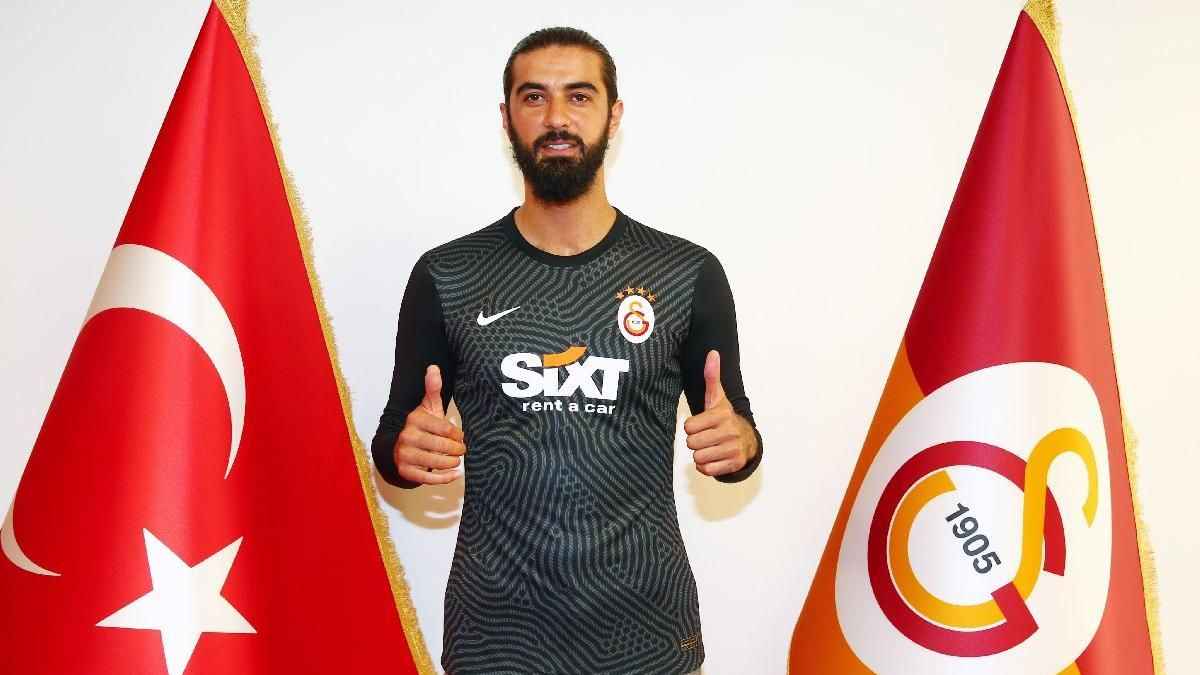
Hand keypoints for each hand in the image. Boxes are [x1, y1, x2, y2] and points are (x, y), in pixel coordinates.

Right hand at [392, 364, 465, 484]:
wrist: (397, 446)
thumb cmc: (420, 426)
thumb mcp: (427, 407)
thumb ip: (432, 389)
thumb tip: (433, 367)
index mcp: (415, 420)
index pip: (444, 428)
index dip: (457, 434)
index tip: (462, 437)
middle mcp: (407, 437)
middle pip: (441, 446)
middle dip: (456, 449)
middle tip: (462, 450)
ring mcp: (404, 455)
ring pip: (434, 463)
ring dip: (451, 463)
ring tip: (457, 460)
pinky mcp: (405, 471)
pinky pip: (427, 478)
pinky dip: (444, 478)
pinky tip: (455, 474)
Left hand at [683, 350, 757, 476]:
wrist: (747, 440)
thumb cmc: (725, 418)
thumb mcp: (717, 398)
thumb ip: (711, 377)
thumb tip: (712, 353)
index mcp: (721, 415)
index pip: (688, 427)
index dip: (691, 427)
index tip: (701, 424)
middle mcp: (729, 432)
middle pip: (692, 443)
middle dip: (696, 441)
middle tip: (706, 436)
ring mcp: (733, 449)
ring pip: (698, 458)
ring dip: (701, 454)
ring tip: (711, 446)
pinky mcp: (734, 464)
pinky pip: (707, 470)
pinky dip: (707, 466)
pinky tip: (715, 457)